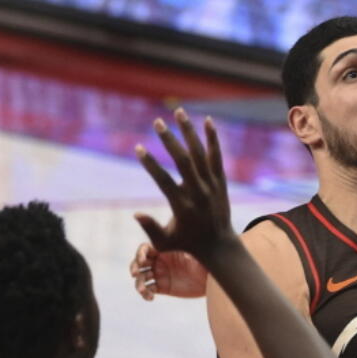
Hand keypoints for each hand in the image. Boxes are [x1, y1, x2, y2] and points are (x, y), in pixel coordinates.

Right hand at [129, 240, 208, 300]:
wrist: (210, 281)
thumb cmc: (204, 263)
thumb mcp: (194, 255)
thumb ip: (183, 249)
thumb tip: (173, 240)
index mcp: (164, 250)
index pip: (145, 249)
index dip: (140, 253)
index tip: (142, 260)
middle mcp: (159, 262)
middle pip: (139, 263)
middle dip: (134, 267)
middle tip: (135, 274)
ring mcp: (160, 275)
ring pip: (142, 278)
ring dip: (139, 284)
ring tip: (143, 290)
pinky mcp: (163, 288)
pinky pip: (149, 290)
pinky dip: (146, 294)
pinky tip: (150, 298)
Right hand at [134, 109, 235, 265]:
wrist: (220, 246)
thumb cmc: (187, 244)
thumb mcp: (165, 243)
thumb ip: (150, 229)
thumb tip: (135, 213)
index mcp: (182, 206)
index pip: (164, 181)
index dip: (150, 164)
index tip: (139, 148)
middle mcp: (198, 193)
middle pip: (183, 161)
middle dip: (169, 140)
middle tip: (157, 122)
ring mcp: (211, 185)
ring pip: (200, 154)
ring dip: (189, 131)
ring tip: (178, 111)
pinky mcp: (220, 181)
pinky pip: (216, 156)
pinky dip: (212, 138)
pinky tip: (207, 120)